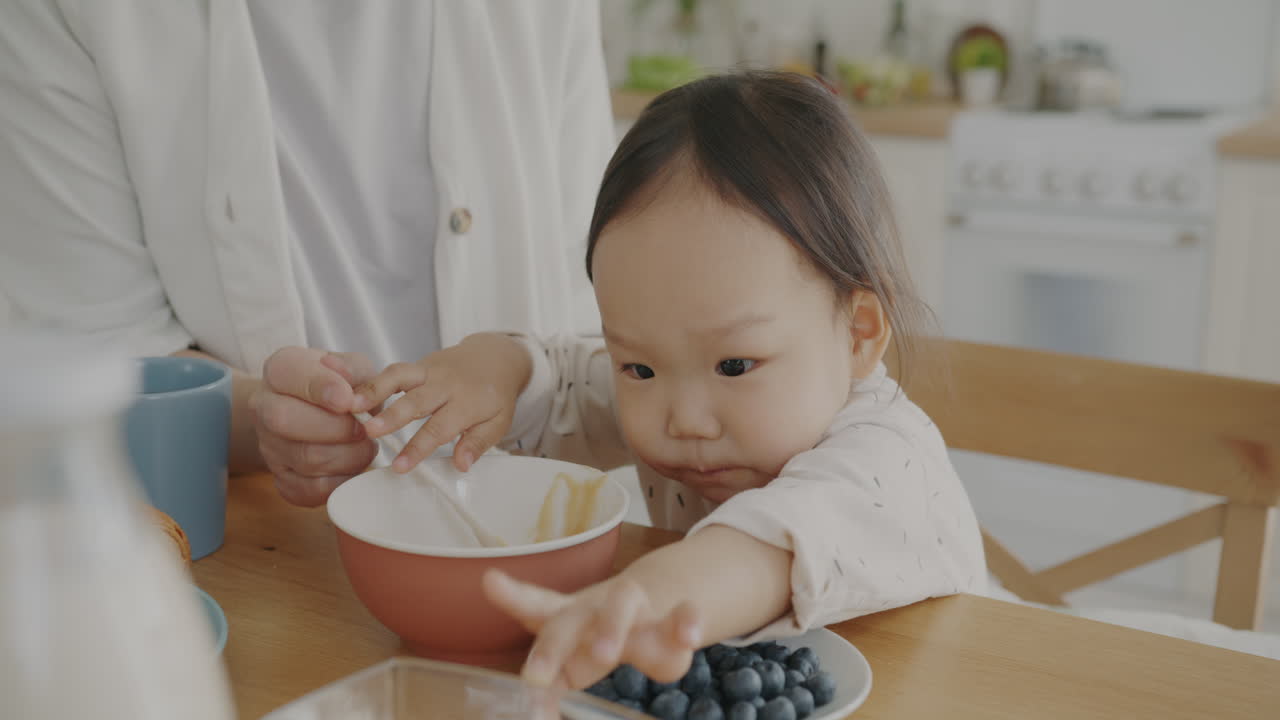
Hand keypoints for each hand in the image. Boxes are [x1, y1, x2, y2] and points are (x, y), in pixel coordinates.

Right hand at [249, 347, 378, 505]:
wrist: (322, 414)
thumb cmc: (343, 386)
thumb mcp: (353, 367)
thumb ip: (354, 372)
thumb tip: (348, 395)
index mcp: (280, 370)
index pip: (289, 375)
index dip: (322, 388)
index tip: (348, 400)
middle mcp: (264, 406)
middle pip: (285, 421)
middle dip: (336, 428)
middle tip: (364, 428)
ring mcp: (269, 446)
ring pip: (305, 459)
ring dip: (348, 456)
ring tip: (366, 445)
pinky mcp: (282, 479)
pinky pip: (310, 489)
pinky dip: (340, 480)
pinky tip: (353, 465)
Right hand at [352, 333, 531, 472]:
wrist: (496, 357)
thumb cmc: (494, 394)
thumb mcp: (498, 422)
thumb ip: (477, 443)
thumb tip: (461, 464)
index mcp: (467, 402)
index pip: (440, 428)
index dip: (418, 448)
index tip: (399, 466)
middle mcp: (446, 384)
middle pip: (416, 400)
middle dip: (391, 416)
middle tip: (370, 431)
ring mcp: (429, 371)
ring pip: (400, 376)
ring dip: (374, 389)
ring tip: (350, 405)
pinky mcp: (417, 365)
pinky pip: (392, 369)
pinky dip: (370, 377)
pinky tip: (347, 387)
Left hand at [482, 569, 701, 690]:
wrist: (651, 603)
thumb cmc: (594, 638)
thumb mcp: (569, 663)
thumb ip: (549, 692)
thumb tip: (534, 715)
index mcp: (565, 617)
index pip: (533, 606)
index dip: (512, 597)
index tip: (490, 581)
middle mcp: (594, 608)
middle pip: (569, 617)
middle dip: (553, 644)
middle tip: (536, 675)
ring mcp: (634, 608)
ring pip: (622, 604)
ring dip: (610, 627)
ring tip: (604, 654)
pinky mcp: (672, 617)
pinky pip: (681, 615)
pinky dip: (686, 623)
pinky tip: (690, 636)